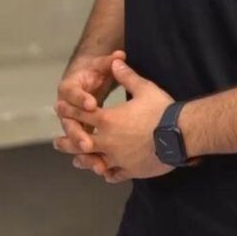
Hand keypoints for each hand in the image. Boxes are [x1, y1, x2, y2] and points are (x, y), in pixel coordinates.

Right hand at [54, 50, 123, 177]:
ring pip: (75, 141)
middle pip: (68, 123)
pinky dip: (92, 159)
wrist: (88, 80)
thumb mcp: (102, 65)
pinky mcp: (83, 134)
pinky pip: (84, 150)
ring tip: (97, 165)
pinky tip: (104, 170)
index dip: (79, 99)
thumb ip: (110, 62)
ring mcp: (74, 124)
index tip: (91, 103)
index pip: (70, 93)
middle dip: (77, 134)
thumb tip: (120, 56)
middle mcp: (67, 109)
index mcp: (69, 88)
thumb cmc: (95, 71)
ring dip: (84, 153)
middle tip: (87, 143)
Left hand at [54, 57, 176, 179]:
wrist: (180, 136)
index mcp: (108, 119)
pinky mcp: (130, 170)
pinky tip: (105, 173)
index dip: (70, 110)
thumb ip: (127, 76)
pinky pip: (114, 174)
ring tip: (76, 161)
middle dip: (67, 141)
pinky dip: (107, 173)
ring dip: (83, 160)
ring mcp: (118, 158)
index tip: (59, 109)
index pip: (83, 114)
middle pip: (80, 142)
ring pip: (94, 161)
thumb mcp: (144, 88)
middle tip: (56, 142)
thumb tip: (115, 61)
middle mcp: (108, 141)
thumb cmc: (161, 110)